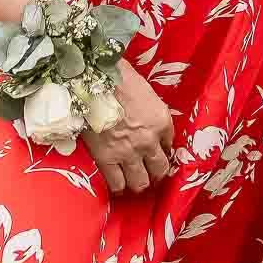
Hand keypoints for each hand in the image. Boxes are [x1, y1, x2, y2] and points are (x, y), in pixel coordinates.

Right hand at [82, 60, 175, 194]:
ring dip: (139, 182)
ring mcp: (127, 153)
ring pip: (140, 182)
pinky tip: (117, 181)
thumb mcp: (145, 91)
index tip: (157, 150)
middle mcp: (149, 141)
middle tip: (149, 171)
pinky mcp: (106, 159)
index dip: (163, 149)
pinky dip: (118, 185)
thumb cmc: (118, 77)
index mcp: (161, 121)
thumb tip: (146, 119)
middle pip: (160, 169)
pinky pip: (117, 183)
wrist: (92, 80)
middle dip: (155, 172)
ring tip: (133, 179)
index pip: (169, 144)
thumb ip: (151, 111)